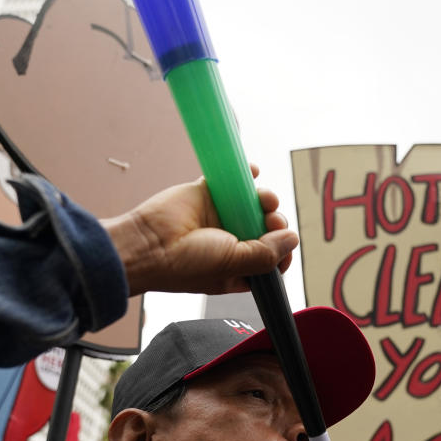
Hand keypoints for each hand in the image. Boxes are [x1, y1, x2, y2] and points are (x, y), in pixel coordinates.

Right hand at [102, 165, 297, 295]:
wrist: (149, 244)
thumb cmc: (185, 264)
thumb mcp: (233, 266)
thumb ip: (265, 254)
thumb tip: (292, 239)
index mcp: (237, 268)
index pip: (271, 260)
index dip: (283, 251)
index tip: (284, 244)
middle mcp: (230, 243)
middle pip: (266, 229)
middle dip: (275, 223)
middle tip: (269, 220)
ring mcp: (219, 217)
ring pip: (253, 204)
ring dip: (265, 199)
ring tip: (263, 199)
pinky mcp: (207, 194)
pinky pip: (233, 180)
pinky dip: (246, 173)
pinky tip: (253, 171)